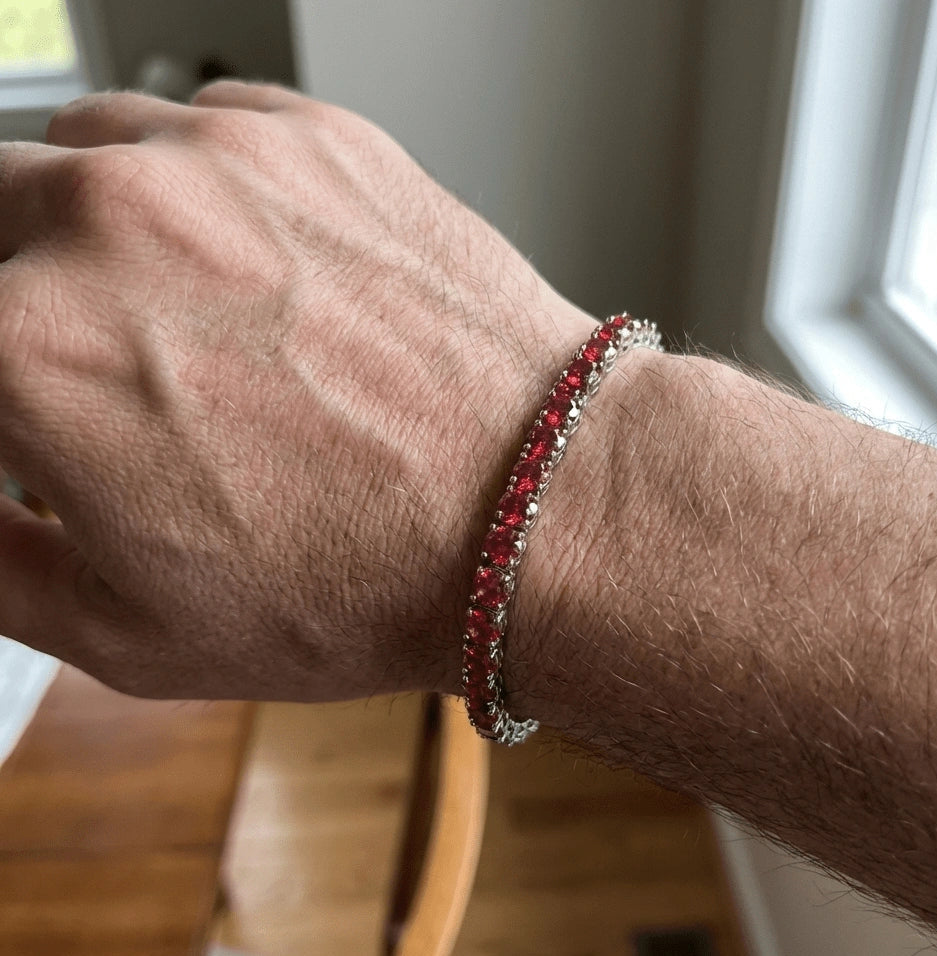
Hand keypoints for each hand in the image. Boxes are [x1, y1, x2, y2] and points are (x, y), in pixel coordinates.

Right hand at [0, 81, 593, 700]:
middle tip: (82, 357)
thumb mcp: (132, 631)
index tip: (34, 408)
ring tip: (160, 306)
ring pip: (81, 152)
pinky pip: (196, 124)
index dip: (5, 395)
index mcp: (33, 352)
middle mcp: (110, 227)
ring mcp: (221, 166)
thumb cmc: (367, 575)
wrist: (530, 508)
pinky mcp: (315, 141)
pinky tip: (241, 258)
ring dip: (89, 224)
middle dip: (16, 290)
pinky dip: (191, 183)